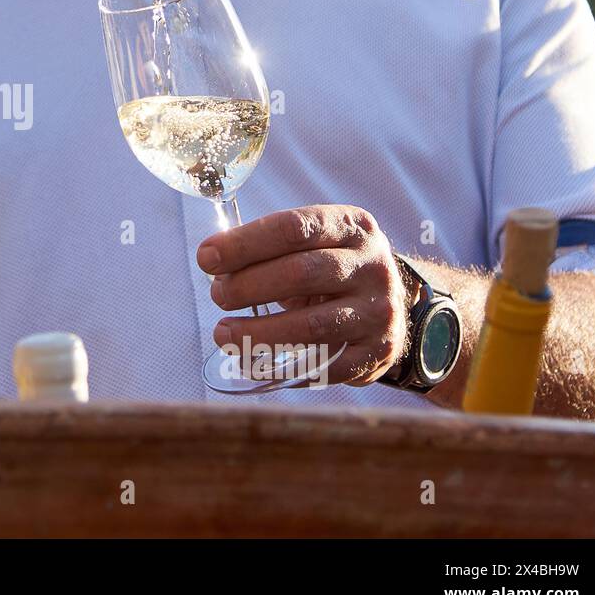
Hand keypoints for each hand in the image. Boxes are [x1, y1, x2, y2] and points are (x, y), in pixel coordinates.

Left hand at [196, 205, 410, 385]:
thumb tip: (213, 261)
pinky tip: (250, 362)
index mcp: (351, 227)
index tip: (206, 258)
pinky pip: (324, 366)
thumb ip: (268, 247)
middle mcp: (372, 266)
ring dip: (258, 332)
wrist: (388, 303)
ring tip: (223, 333)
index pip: (293, 228)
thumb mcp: (313, 243)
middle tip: (218, 296)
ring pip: (312, 324)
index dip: (244, 243)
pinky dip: (281, 367)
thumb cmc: (329, 268)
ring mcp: (379, 312)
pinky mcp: (376, 353)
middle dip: (248, 285)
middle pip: (301, 273)